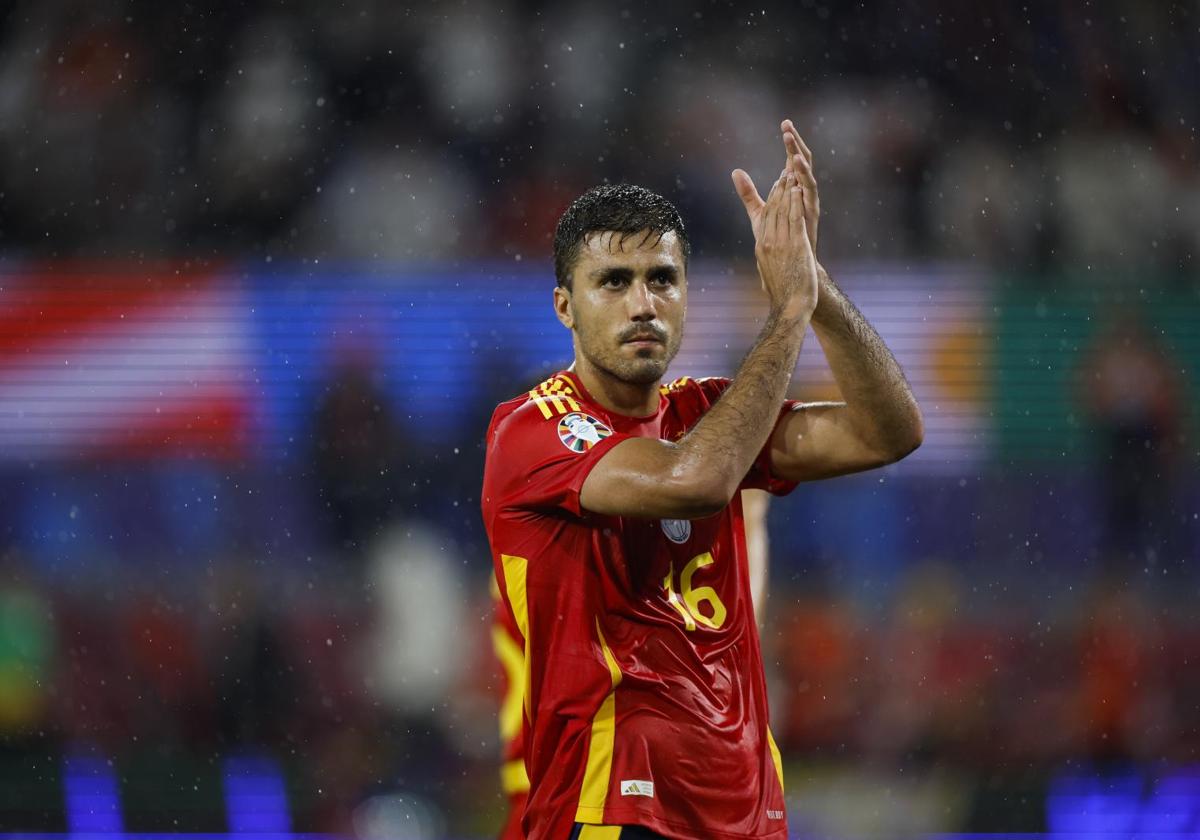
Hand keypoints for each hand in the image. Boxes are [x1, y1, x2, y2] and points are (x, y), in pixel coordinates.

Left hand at [732, 120, 820, 254]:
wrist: (793, 260)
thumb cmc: (779, 237)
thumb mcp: (760, 211)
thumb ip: (748, 193)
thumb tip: (735, 172)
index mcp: (794, 187)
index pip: (792, 158)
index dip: (790, 141)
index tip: (784, 123)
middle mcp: (804, 190)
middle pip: (802, 160)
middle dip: (796, 143)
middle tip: (788, 126)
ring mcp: (809, 199)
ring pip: (808, 172)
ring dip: (800, 157)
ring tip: (790, 144)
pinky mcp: (812, 210)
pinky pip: (810, 190)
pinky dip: (804, 177)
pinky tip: (796, 166)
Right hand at [732, 163, 817, 318]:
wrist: (789, 305)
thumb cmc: (783, 293)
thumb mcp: (770, 272)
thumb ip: (768, 259)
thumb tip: (764, 254)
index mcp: (761, 246)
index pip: (765, 215)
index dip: (772, 197)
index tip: (777, 184)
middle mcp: (768, 242)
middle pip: (772, 209)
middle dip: (778, 189)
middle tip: (784, 172)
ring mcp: (781, 243)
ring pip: (782, 210)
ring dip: (787, 190)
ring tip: (791, 174)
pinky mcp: (796, 246)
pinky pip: (795, 219)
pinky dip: (796, 202)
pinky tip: (799, 190)